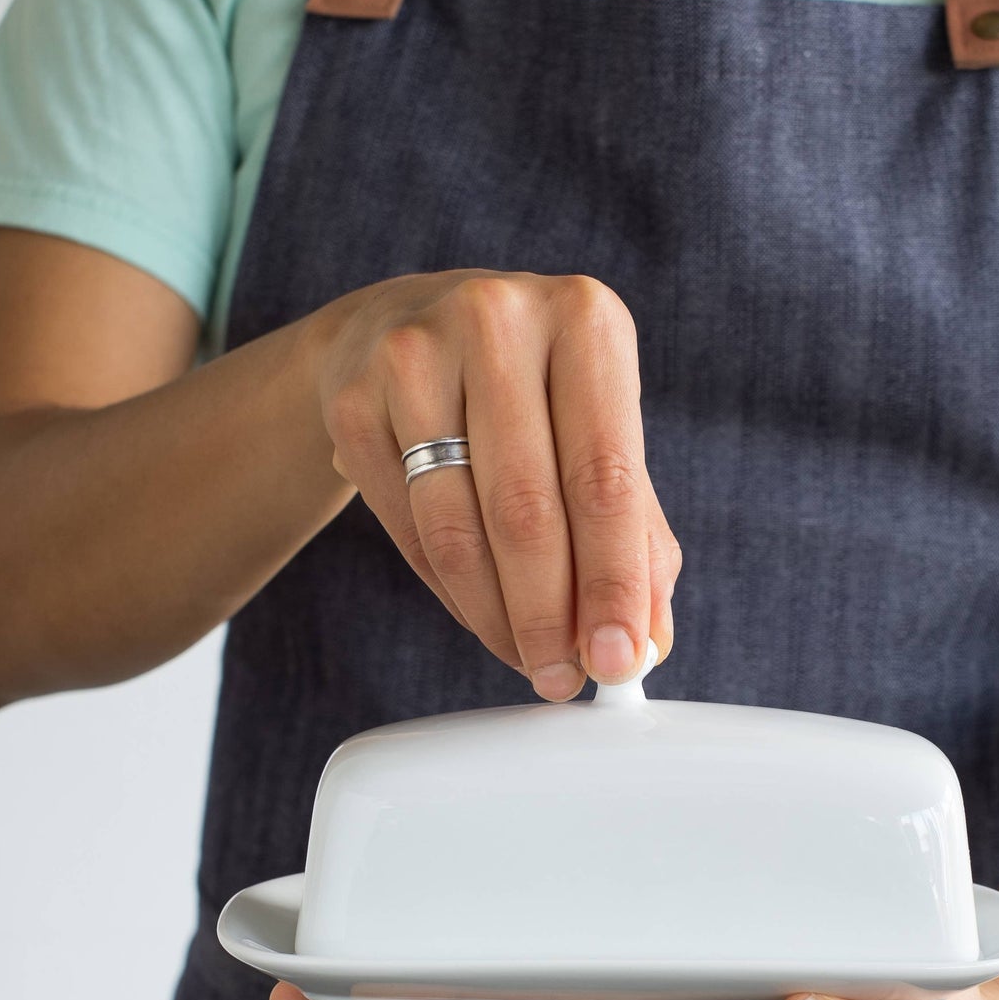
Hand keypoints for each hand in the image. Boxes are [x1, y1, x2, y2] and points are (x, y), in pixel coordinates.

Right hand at [308, 269, 680, 699]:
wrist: (400, 332)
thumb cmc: (530, 395)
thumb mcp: (598, 436)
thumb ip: (636, 537)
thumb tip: (646, 644)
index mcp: (584, 320)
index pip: (606, 476)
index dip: (614, 583)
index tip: (619, 661)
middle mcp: (497, 320)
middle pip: (526, 508)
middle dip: (549, 616)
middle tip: (565, 679)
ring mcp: (413, 355)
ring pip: (458, 528)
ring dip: (497, 616)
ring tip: (529, 659)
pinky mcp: (352, 402)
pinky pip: (408, 529)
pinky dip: (451, 591)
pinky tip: (482, 614)